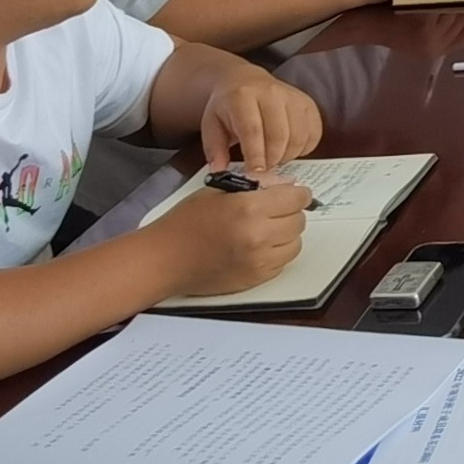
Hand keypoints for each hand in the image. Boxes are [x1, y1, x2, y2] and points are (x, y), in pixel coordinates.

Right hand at [149, 171, 307, 297]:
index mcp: (248, 208)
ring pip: (295, 244)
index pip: (296, 198)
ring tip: (266, 230)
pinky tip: (258, 247)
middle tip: (275, 211)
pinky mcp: (256, 279)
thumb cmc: (185, 222)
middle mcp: (258, 236)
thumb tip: (287, 184)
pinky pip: (282, 263)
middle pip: (299, 221)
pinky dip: (277, 254)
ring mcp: (259, 261)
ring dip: (286, 235)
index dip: (298, 193)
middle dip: (291, 213)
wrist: (164, 259)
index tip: (294, 194)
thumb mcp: (218, 191)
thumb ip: (256, 184)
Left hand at [195, 63, 323, 171]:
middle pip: (279, 135)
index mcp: (242, 96)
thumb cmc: (227, 107)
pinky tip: (290, 150)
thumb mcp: (211, 125)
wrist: (244, 80)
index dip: (256, 155)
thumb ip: (214, 150)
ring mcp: (293, 96)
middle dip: (272, 160)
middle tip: (263, 170)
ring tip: (274, 159)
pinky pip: (314, 132)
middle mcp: (271, 92)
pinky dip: (304, 148)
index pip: (253, 130)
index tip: (256, 175)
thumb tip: (220, 172)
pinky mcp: (308, 103)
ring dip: (288, 156)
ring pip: (299, 136)